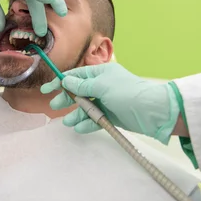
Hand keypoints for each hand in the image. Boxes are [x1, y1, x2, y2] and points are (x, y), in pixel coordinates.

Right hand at [40, 63, 179, 143]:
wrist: (153, 112)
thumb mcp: (103, 86)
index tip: (47, 89)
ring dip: (76, 114)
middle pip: (78, 91)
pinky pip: (95, 118)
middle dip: (66, 99)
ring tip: (68, 122)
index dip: (61, 81)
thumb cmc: (128, 93)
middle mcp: (102, 85)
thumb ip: (83, 84)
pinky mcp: (111, 115)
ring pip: (86, 107)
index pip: (76, 75)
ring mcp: (106, 101)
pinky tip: (79, 127)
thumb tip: (66, 81)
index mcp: (100, 73)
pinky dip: (87, 123)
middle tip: (55, 106)